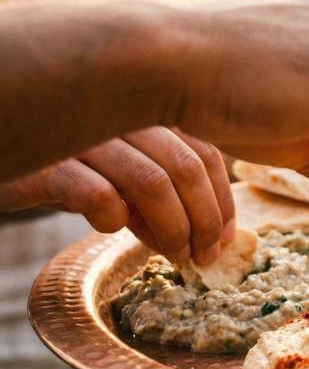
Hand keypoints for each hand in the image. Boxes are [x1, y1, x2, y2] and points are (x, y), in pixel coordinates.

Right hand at [0, 127, 232, 264]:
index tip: (226, 239)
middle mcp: (122, 115)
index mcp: (149, 111)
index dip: (222, 201)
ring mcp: (85, 134)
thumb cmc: (71, 165)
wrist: (1, 148)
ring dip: (172, 228)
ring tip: (174, 256)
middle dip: (204, 221)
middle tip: (204, 257)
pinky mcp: (47, 161)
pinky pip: (98, 195)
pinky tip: (112, 228)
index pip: (206, 153)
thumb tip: (207, 238)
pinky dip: (115, 220)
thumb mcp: (124, 171)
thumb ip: (164, 188)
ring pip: (151, 182)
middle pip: (186, 168)